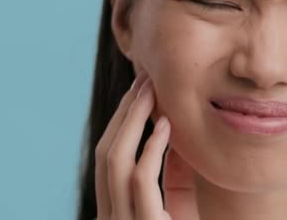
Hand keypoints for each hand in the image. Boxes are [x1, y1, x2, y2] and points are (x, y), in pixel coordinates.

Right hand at [94, 71, 199, 219]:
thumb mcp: (179, 207)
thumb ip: (174, 180)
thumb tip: (173, 137)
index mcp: (115, 211)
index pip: (109, 158)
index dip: (121, 121)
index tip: (139, 92)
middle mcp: (111, 217)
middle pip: (106, 153)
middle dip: (124, 112)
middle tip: (144, 79)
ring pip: (116, 161)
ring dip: (134, 120)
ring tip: (151, 92)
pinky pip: (142, 180)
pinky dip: (151, 148)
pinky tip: (166, 125)